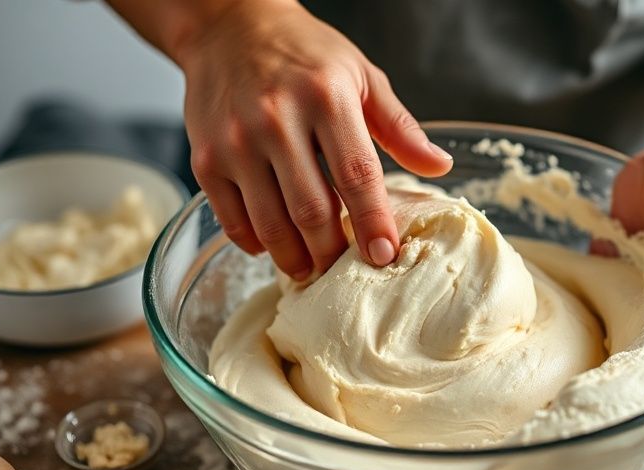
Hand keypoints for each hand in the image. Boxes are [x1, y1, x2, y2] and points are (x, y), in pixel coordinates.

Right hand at [177, 0, 452, 277]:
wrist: (229, 26)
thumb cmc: (303, 54)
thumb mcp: (361, 76)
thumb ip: (399, 126)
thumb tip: (439, 167)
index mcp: (325, 97)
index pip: (356, 175)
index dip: (372, 222)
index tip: (385, 256)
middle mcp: (276, 119)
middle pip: (311, 209)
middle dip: (332, 252)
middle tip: (345, 269)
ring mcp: (235, 142)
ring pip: (270, 224)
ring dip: (296, 259)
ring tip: (311, 268)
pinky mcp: (204, 159)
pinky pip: (233, 221)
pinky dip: (256, 244)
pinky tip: (274, 246)